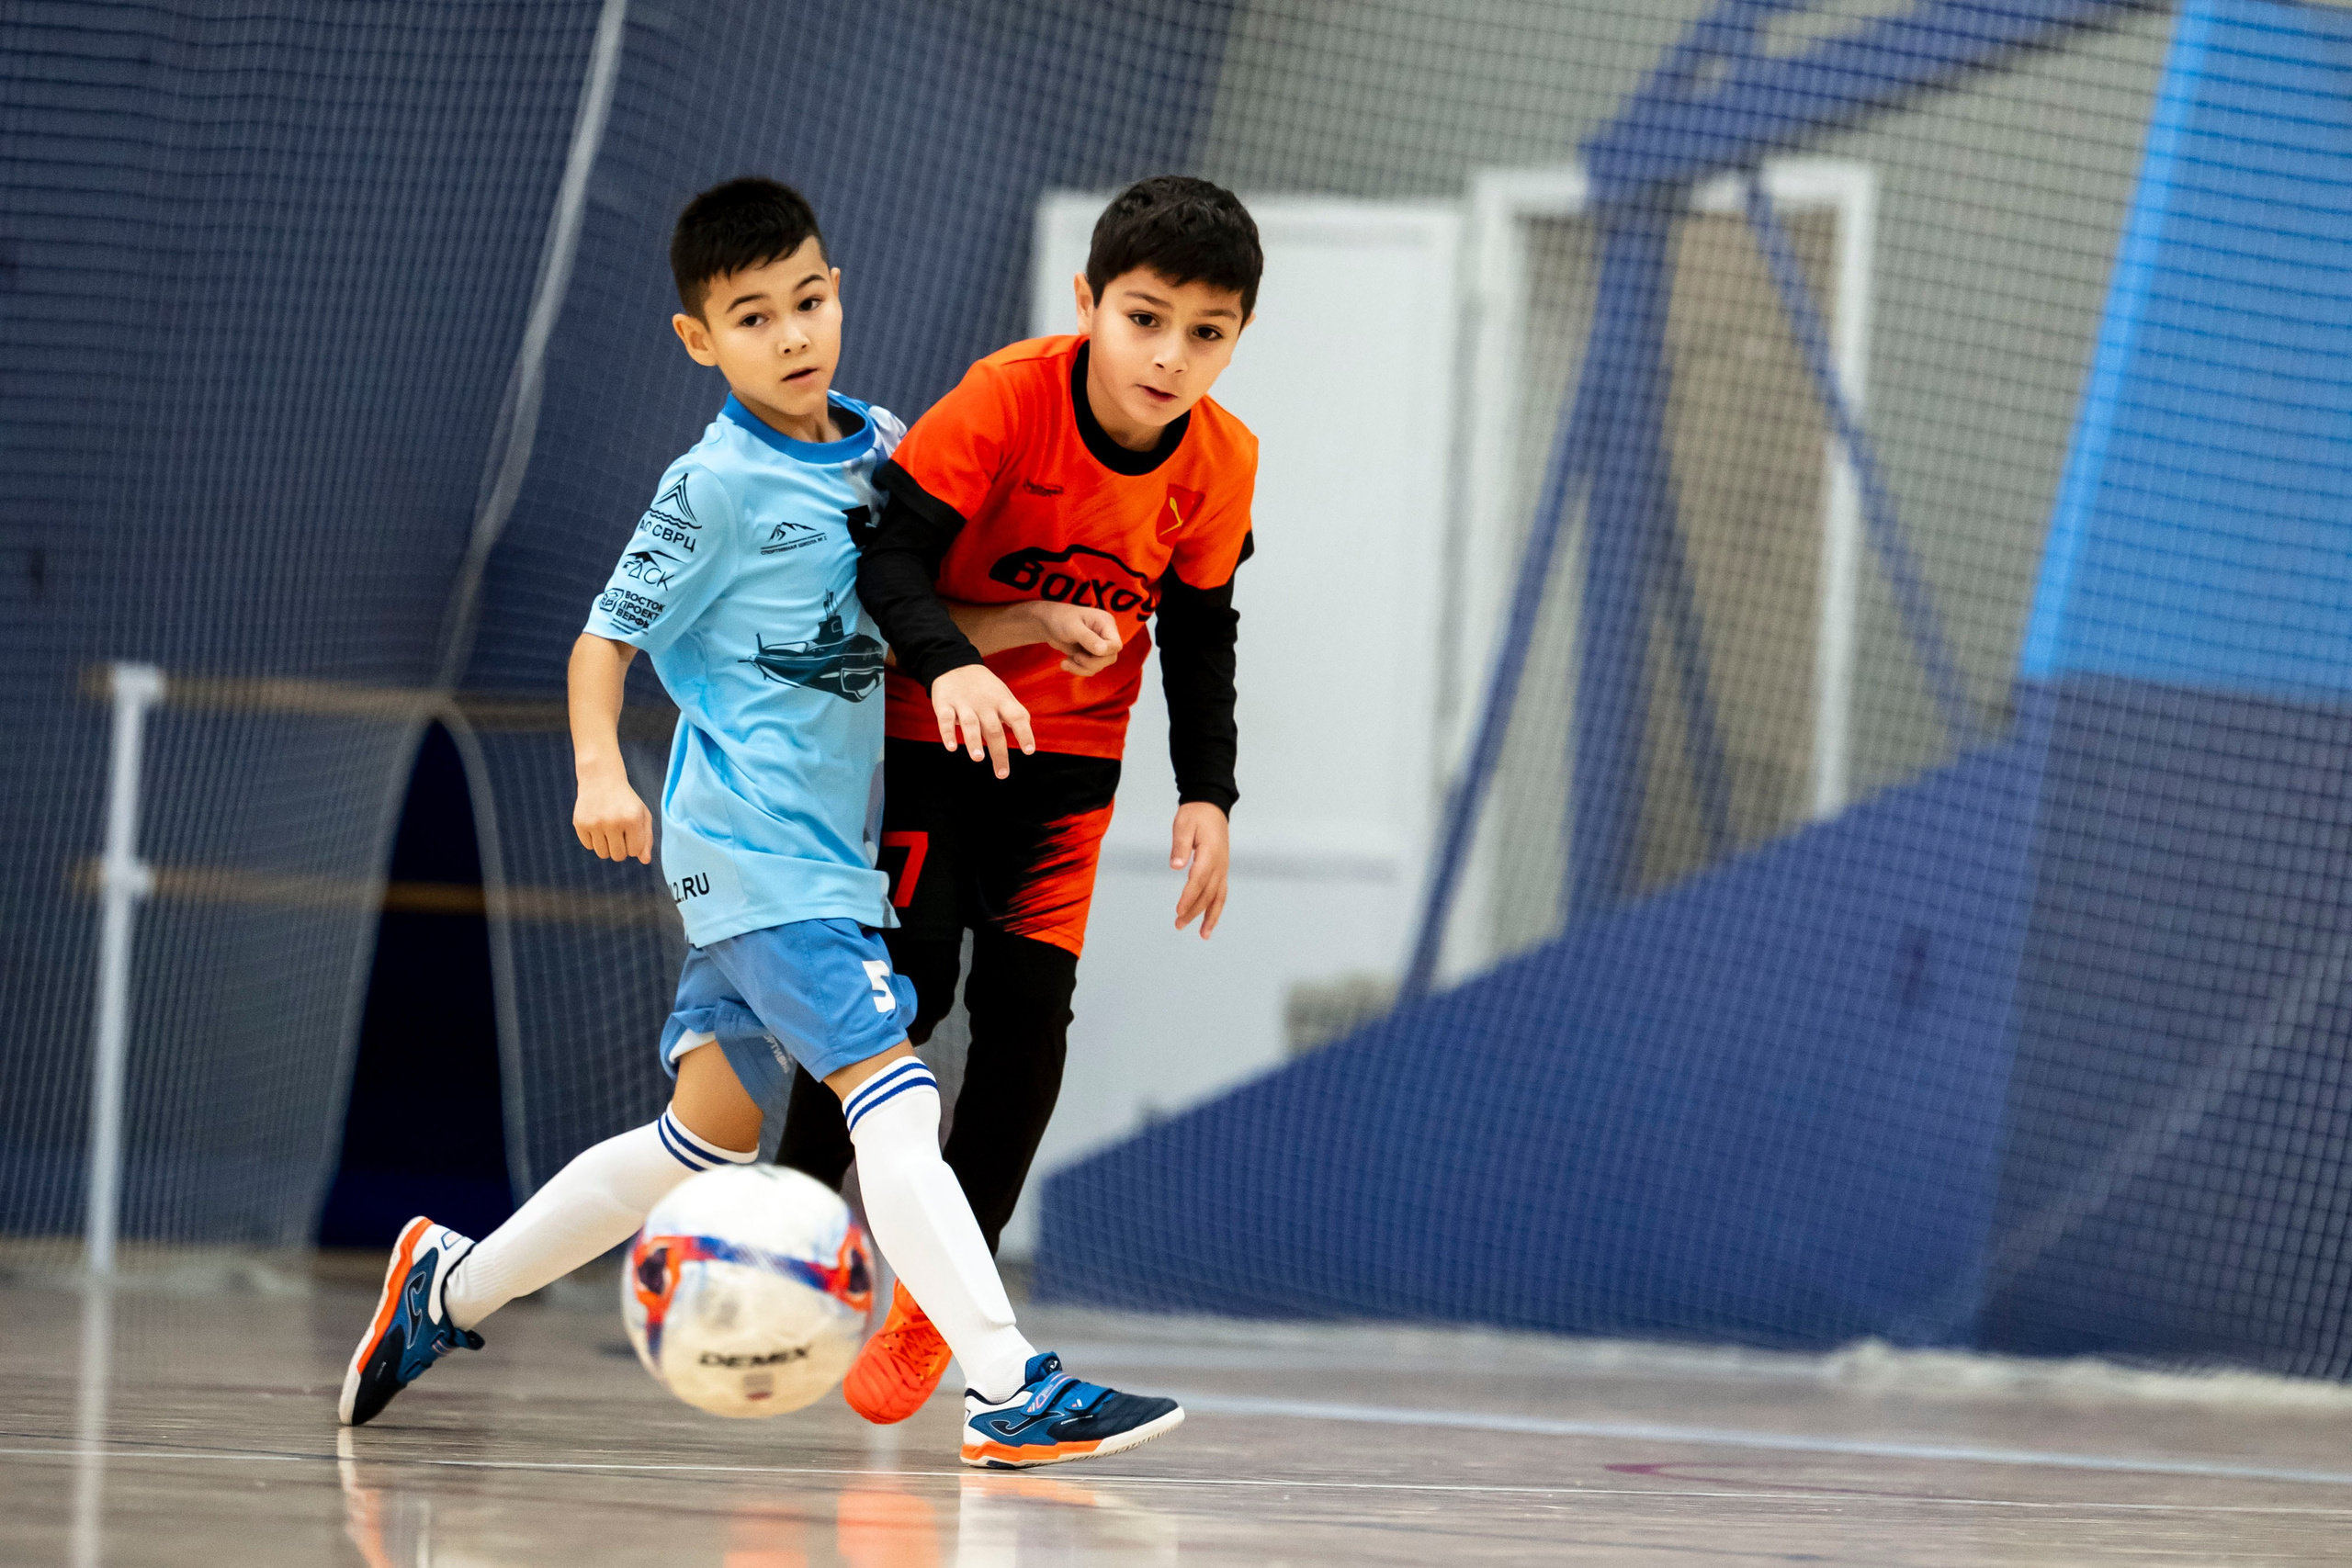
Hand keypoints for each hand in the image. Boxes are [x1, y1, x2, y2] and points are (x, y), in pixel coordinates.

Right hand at [574, 765, 652, 863]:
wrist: (601, 779)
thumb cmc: (626, 801)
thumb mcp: (642, 815)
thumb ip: (646, 839)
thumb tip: (645, 861)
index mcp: (632, 819)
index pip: (635, 851)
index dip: (634, 844)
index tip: (631, 832)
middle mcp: (613, 821)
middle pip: (618, 856)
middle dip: (621, 848)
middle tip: (619, 832)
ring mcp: (594, 823)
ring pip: (603, 854)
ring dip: (607, 846)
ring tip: (608, 829)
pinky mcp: (580, 823)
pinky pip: (589, 846)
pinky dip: (594, 840)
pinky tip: (597, 824)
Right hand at [931, 663, 1034, 778]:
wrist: (954, 664)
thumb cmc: (984, 687)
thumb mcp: (1003, 695)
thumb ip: (1016, 714)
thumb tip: (1028, 738)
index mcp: (1002, 701)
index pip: (1017, 716)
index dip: (1024, 733)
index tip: (1029, 751)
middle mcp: (984, 703)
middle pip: (994, 729)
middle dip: (998, 752)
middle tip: (1002, 773)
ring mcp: (964, 703)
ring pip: (970, 724)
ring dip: (974, 742)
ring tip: (978, 758)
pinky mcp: (945, 704)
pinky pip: (945, 719)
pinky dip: (948, 733)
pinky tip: (951, 747)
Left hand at [1029, 602, 1122, 675]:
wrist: (1047, 624)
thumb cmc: (1059, 619)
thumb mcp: (1072, 627)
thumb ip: (1088, 639)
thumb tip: (1103, 650)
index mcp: (1106, 623)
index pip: (1116, 645)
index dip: (1104, 653)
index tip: (1084, 653)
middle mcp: (1106, 634)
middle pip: (1110, 658)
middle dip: (1091, 663)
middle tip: (1075, 658)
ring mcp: (1099, 645)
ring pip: (1100, 666)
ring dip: (1082, 668)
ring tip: (1065, 662)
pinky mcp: (1091, 654)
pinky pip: (1091, 668)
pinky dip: (1079, 669)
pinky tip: (1066, 662)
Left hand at [1170, 801, 1229, 937]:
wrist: (1211, 805)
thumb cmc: (1195, 814)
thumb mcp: (1183, 824)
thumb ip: (1180, 845)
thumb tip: (1175, 866)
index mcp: (1210, 853)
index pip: (1198, 879)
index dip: (1188, 897)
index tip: (1178, 911)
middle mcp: (1220, 863)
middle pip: (1208, 893)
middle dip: (1194, 911)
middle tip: (1178, 925)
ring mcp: (1223, 868)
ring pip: (1219, 897)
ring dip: (1211, 916)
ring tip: (1203, 935)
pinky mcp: (1222, 869)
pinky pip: (1221, 892)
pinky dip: (1216, 908)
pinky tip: (1209, 921)